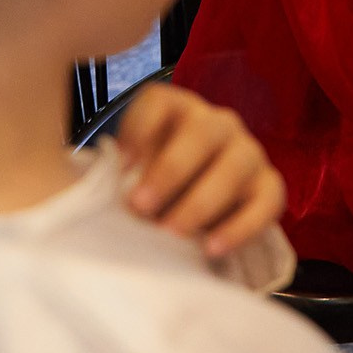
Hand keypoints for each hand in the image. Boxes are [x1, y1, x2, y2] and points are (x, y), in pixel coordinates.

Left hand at [113, 83, 285, 258]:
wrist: (191, 218)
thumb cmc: (151, 194)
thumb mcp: (128, 177)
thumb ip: (113, 175)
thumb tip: (83, 189)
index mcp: (176, 110)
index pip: (158, 102)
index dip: (138, 131)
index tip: (117, 165)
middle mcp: (216, 123)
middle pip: (202, 132)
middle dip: (170, 170)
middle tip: (140, 207)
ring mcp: (248, 152)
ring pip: (236, 164)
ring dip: (202, 200)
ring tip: (171, 232)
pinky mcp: (269, 187)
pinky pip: (267, 201)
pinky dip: (240, 226)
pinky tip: (211, 249)